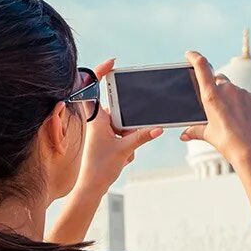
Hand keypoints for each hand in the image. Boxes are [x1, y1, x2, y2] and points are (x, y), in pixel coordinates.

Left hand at [74, 58, 164, 194]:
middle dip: (128, 126)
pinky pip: (124, 134)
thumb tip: (158, 128)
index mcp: (96, 118)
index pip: (94, 89)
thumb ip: (142, 137)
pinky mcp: (107, 138)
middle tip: (124, 140)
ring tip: (122, 153)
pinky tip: (122, 157)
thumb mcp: (125, 150)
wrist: (92, 187)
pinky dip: (127, 144)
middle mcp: (98, 121)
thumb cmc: (100, 168)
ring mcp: (102, 129)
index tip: (113, 63)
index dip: (101, 72)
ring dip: (128, 138)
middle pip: (119, 110)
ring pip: (123, 125)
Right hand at [179, 51, 250, 165]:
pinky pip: (246, 97)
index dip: (195, 57)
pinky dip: (242, 104)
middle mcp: (228, 90)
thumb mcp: (209, 135)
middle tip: (215, 101)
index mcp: (211, 96)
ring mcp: (243, 93)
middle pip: (219, 79)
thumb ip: (195, 131)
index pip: (202, 67)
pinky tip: (243, 118)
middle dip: (215, 86)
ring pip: (233, 89)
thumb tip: (184, 135)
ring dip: (230, 96)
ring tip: (230, 116)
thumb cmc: (228, 143)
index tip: (190, 54)